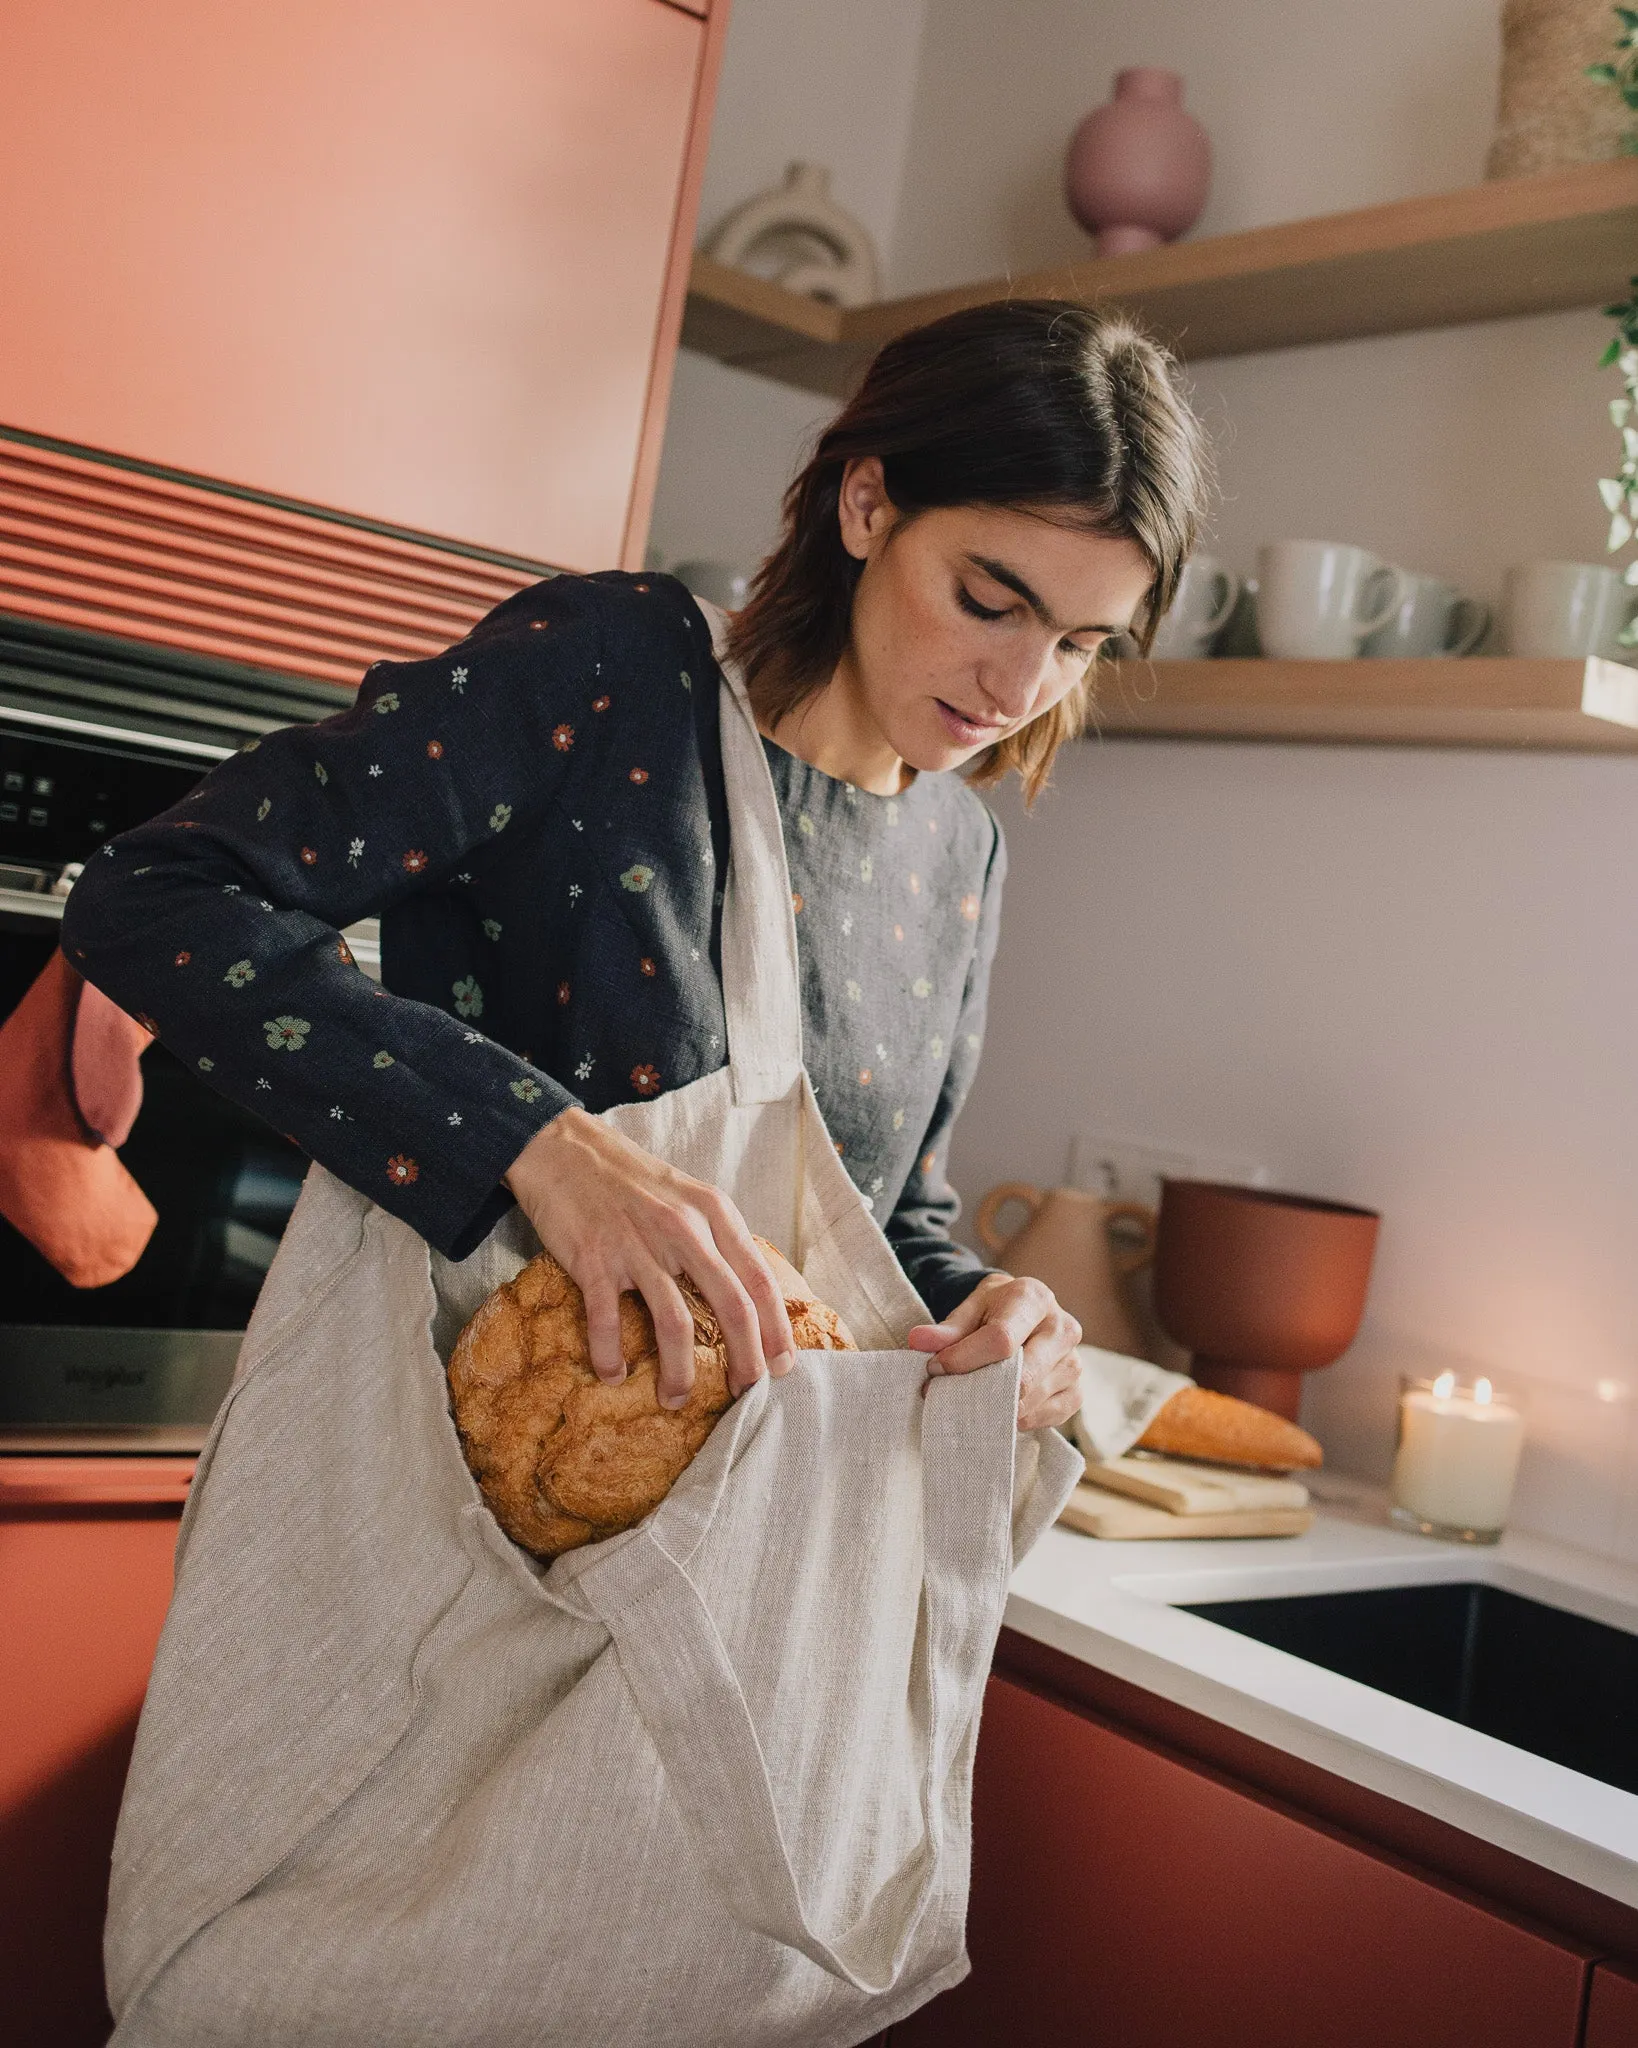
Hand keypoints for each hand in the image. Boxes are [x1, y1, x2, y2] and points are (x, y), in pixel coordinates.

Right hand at [503, 1107, 795, 1408]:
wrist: (564, 1149)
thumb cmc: (631, 1179)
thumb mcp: (688, 1195)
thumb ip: (717, 1237)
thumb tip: (746, 1294)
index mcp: (713, 1213)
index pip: (758, 1280)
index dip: (776, 1328)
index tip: (783, 1365)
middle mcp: (683, 1230)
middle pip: (731, 1307)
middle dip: (746, 1360)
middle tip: (746, 1394)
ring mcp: (638, 1246)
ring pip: (675, 1324)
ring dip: (680, 1373)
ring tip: (677, 1400)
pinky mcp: (595, 1260)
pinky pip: (609, 1322)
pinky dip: (612, 1357)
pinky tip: (614, 1376)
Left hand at [907, 1272, 1081, 1432]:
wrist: (1024, 1313)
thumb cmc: (995, 1310)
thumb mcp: (970, 1308)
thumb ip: (946, 1328)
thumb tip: (918, 1341)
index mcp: (1034, 1298)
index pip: (1001, 1339)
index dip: (963, 1360)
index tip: (934, 1369)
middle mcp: (1062, 1328)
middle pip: (1022, 1376)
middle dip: (979, 1389)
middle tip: (948, 1393)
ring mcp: (1073, 1362)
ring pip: (1031, 1400)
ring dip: (994, 1408)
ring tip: (969, 1400)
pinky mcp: (1076, 1391)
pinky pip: (1046, 1417)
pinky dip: (1017, 1420)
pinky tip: (998, 1410)